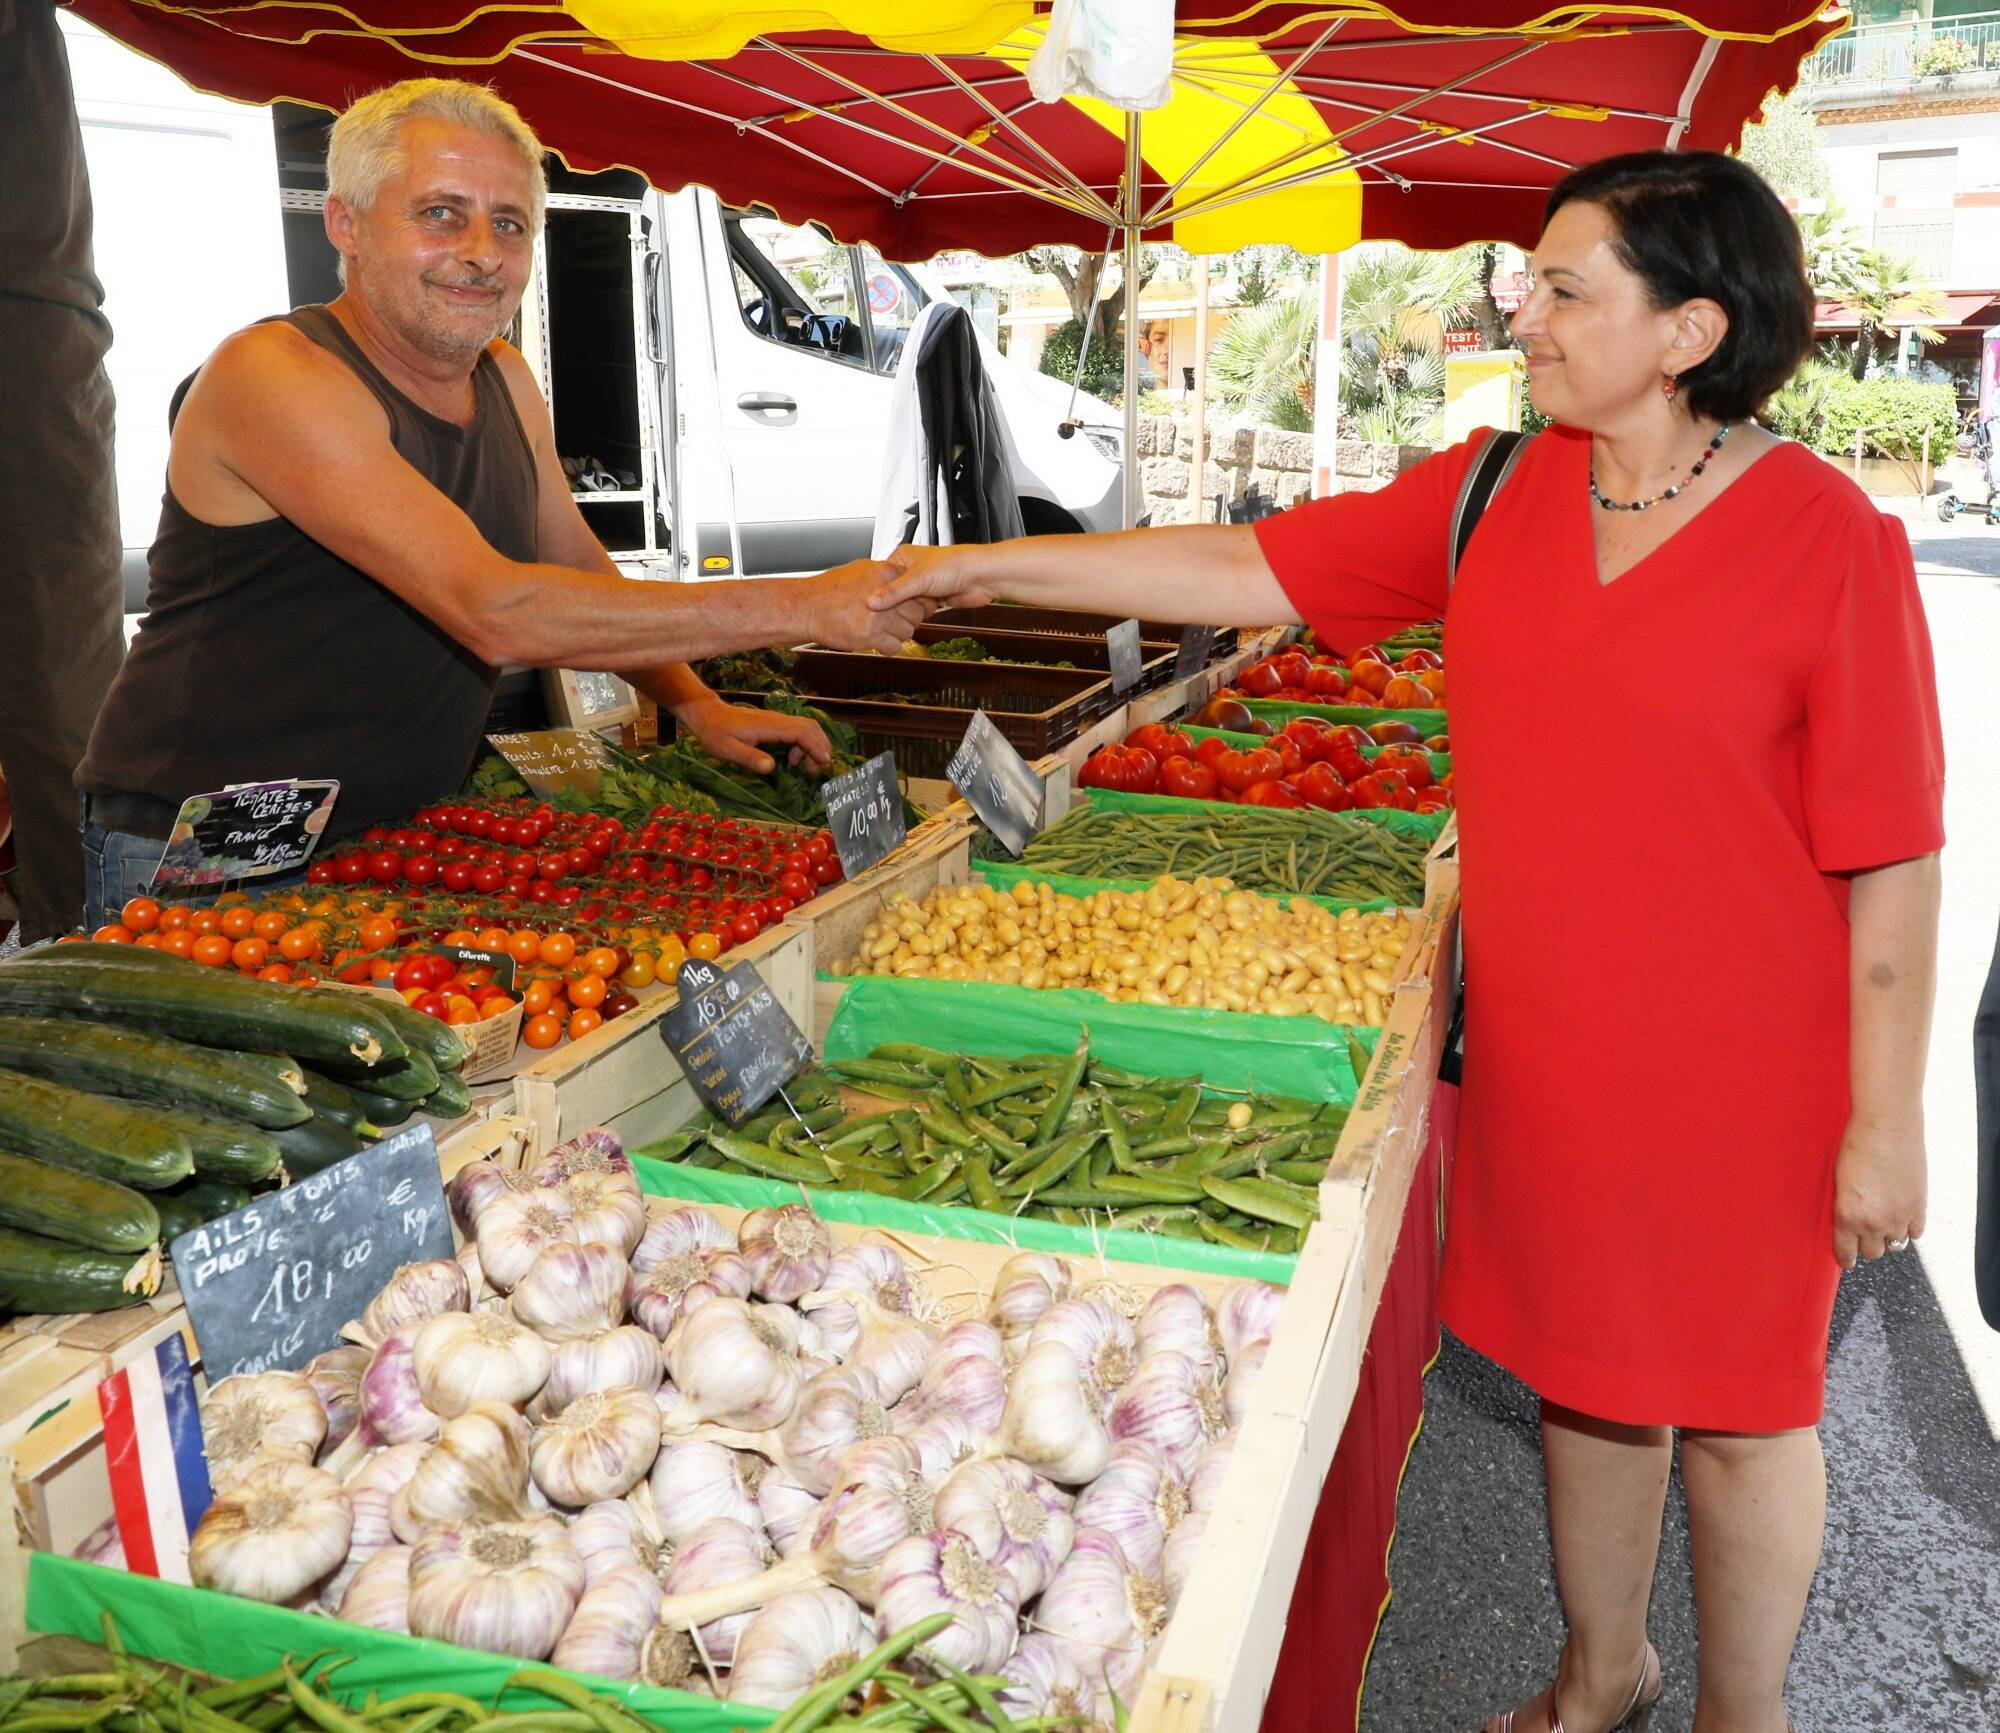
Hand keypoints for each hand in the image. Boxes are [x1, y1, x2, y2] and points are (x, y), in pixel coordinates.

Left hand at [675, 695, 831, 773]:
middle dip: (820, 746)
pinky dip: (804, 744)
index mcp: (768, 726)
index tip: (823, 763)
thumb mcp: (728, 749)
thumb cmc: (715, 733)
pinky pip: (797, 730)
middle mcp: (776, 720)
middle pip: (809, 727)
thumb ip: (750, 757)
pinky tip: (793, 760)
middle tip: (818, 768)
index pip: (800, 732)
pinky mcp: (775, 723)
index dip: (815, 747)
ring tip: (807, 768)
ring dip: (813, 746)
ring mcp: (776, 720)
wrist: (708, 715)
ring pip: (806, 727)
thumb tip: (771, 767)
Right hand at [809, 558, 929, 652]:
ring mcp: (879, 616)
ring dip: (899, 633)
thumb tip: (898, 578)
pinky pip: (894, 646)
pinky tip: (880, 642)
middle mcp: (885, 594)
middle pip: (917, 612)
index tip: (910, 605)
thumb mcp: (858, 571)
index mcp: (885, 573)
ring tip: (884, 630)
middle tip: (898, 620)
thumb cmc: (828, 590)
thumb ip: (882, 575)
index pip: (916, 588)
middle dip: (909, 618)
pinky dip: (889, 647)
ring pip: (908, 630)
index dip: (915, 600)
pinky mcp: (870, 636)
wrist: (806, 607)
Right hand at [869, 543, 992, 614]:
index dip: (878, 594)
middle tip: (892, 614)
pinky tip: (920, 616)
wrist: (982, 576)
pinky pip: (918, 611)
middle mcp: (910, 570)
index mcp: (902, 557)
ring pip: (905, 604)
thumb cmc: (955, 565)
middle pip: (892, 594)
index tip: (872, 608)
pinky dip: (919, 615)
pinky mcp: (931, 598)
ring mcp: (922, 585)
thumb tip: (870, 603)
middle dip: (896, 605)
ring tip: (910, 612)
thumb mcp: (918, 579)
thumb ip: (894, 592)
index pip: (880, 578)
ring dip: (909, 610)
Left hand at [1831, 1115, 1926, 1268]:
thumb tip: (1846, 1220)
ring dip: (1888, 1236)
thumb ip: (1843, 1205)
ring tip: (1883, 1222)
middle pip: (1872, 1252)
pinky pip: (1916, 1233)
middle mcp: (1873, 1222)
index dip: (1845, 1258)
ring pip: (1895, 1244)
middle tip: (1864, 1233)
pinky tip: (1902, 1217)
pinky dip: (1908, 1228)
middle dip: (1866, 1244)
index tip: (1846, 1260)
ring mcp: (1899, 1217)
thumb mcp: (1837, 1179)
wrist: (1886, 1126)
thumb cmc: (1854, 1145)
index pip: (1845, 1252)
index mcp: (1846, 1215)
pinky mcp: (1919, 1207)